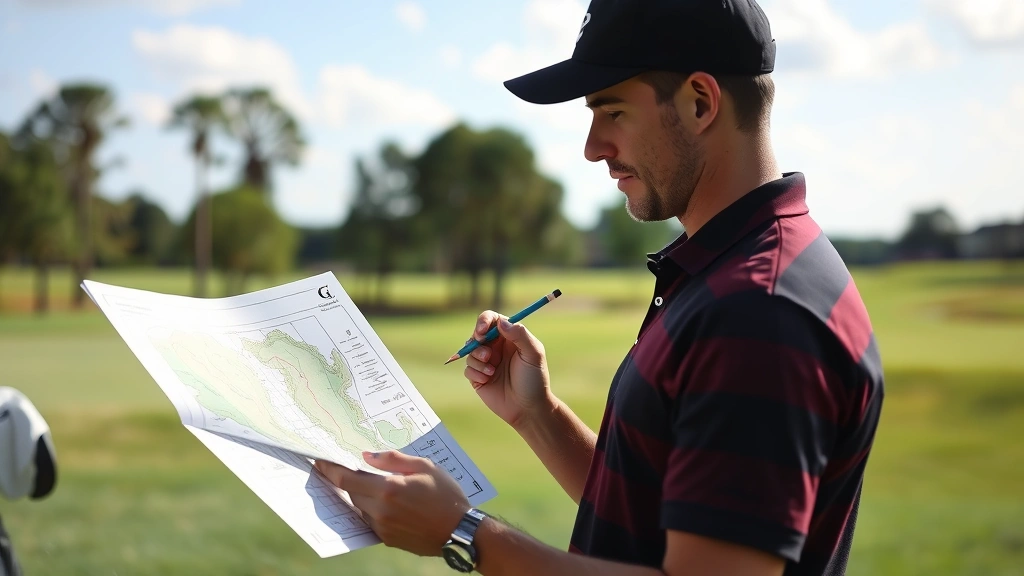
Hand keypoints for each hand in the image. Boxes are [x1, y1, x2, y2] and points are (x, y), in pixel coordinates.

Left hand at [313, 451, 468, 556]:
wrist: (460, 532)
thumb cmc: (446, 495)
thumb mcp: (425, 467)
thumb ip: (393, 459)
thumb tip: (367, 455)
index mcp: (388, 490)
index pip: (347, 479)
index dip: (330, 470)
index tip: (319, 461)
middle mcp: (381, 511)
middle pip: (352, 493)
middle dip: (348, 481)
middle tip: (346, 467)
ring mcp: (383, 528)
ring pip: (361, 508)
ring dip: (362, 496)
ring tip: (373, 485)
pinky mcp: (388, 539)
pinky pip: (372, 521)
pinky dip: (373, 510)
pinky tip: (387, 503)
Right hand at [463, 311, 552, 428]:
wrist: (528, 408)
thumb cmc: (534, 380)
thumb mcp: (533, 354)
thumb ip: (520, 334)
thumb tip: (501, 322)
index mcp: (510, 337)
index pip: (492, 320)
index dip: (484, 321)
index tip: (482, 331)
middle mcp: (496, 347)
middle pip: (477, 333)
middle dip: (477, 340)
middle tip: (486, 352)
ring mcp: (486, 362)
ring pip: (470, 351)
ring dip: (478, 359)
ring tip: (492, 370)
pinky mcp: (478, 377)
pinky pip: (468, 368)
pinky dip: (476, 373)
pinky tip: (488, 380)